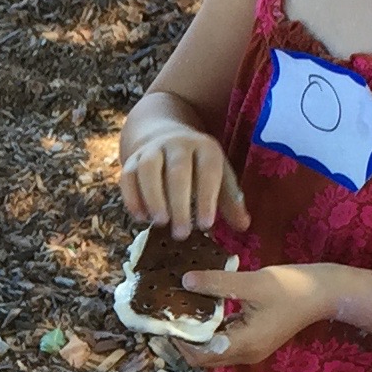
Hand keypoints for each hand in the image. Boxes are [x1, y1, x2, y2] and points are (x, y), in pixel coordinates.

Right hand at [118, 119, 242, 236]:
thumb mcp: (219, 177)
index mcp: (205, 148)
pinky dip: (132, 197)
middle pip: (177, 171)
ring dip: (153, 198)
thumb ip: (230, 200)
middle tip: (182, 233)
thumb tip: (243, 226)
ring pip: (148, 170)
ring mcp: (152, 150)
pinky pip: (127, 176)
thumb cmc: (198, 167)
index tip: (206, 225)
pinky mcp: (131, 159)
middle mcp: (178, 144)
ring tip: (160, 223)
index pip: (208, 170)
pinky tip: (140, 218)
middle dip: (179, 203)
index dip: (206, 198)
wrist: (165, 137)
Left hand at [163, 261, 335, 370]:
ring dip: (196, 335)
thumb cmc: (292, 287)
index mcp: (245, 344)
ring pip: (214, 350)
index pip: (201, 355)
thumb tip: (184, 281)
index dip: (179, 342)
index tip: (165, 320)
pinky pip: (225, 341)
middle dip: (183, 340)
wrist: (325, 293)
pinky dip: (210, 330)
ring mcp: (251, 349)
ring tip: (179, 311)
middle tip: (167, 316)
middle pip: (205, 357)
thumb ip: (217, 284)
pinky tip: (201, 309)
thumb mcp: (252, 282)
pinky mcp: (255, 340)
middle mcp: (246, 353)